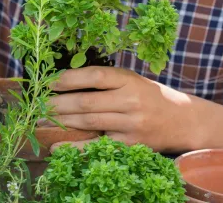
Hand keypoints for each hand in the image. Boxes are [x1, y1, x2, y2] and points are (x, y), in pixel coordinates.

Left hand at [39, 66, 222, 155]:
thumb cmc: (153, 98)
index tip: (49, 82)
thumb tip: (68, 82)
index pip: (95, 76)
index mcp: (130, 80)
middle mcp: (131, 101)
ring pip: (88, 122)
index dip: (69, 78)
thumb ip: (108, 82)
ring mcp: (131, 125)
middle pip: (86, 102)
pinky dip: (75, 147)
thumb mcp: (134, 81)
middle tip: (38, 104)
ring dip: (61, 121)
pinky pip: (97, 146)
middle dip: (57, 103)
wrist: (185, 121)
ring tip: (42, 119)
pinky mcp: (131, 145)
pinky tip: (57, 146)